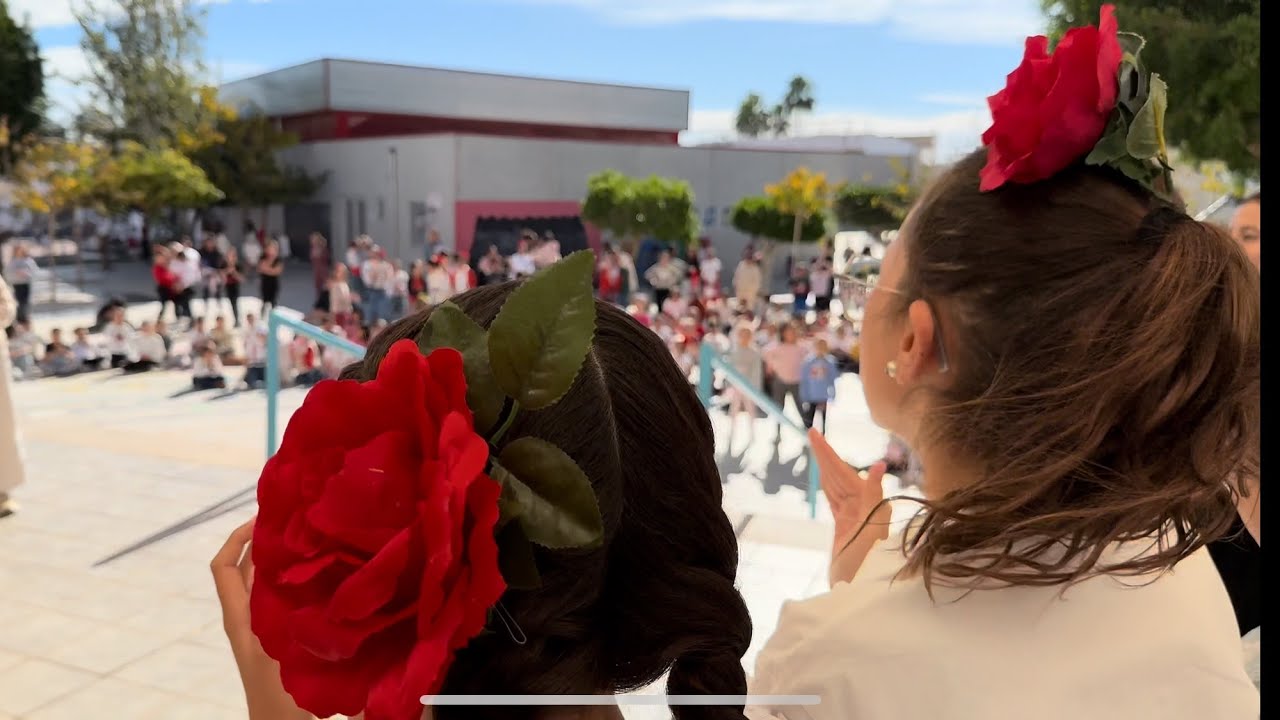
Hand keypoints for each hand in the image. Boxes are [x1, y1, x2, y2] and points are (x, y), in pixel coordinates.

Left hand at [211, 518, 310, 719]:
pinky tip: (325, 576)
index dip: (236, 539)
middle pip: (245, 569)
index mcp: (242, 619)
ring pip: (265, 583)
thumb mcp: (290, 660)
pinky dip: (294, 581)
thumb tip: (335, 596)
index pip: (224, 569)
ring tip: (314, 540)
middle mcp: (248, 618)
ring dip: (280, 560)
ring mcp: (262, 627)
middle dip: (265, 541)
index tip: (264, 519)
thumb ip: (307, 632)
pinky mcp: (278, 636)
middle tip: (298, 520)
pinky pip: (281, 598)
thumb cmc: (283, 698)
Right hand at [810, 429, 891, 586]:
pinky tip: (827, 476)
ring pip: (836, 485)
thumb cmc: (868, 567)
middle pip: (840, 475)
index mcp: (868, 505)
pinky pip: (835, 500)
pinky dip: (829, 486)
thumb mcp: (870, 531)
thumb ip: (873, 498)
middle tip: (811, 432)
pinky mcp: (844, 530)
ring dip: (826, 466)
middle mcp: (862, 509)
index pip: (845, 472)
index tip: (815, 435)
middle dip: (826, 455)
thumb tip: (879, 465)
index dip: (829, 454)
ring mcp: (853, 518)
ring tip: (816, 447)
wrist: (860, 596)